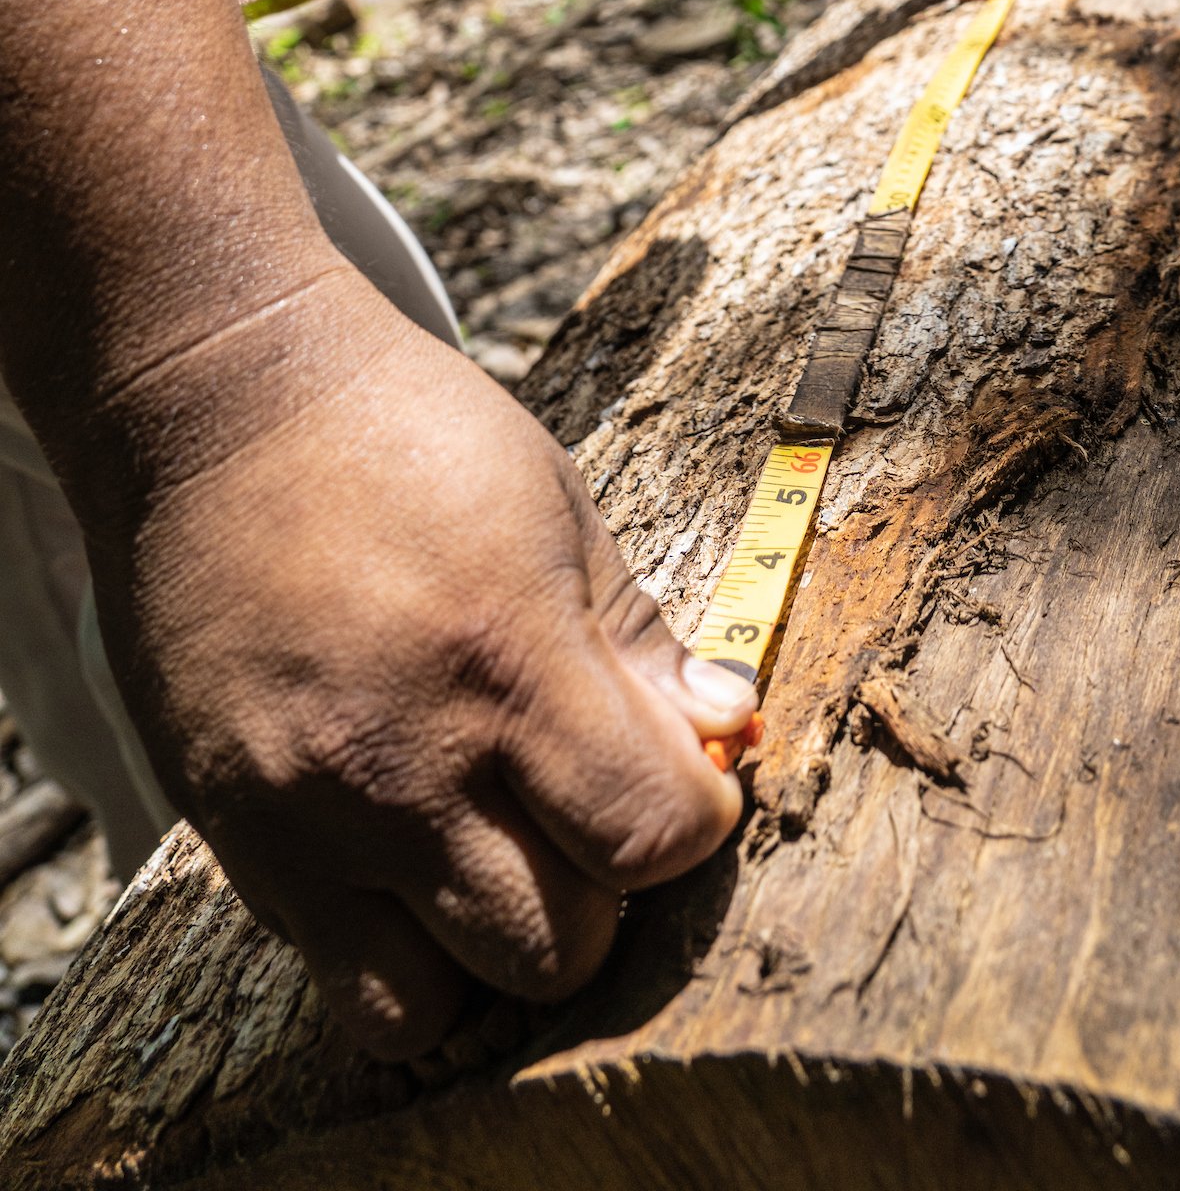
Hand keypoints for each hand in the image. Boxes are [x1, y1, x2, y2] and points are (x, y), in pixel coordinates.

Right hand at [87, 270, 755, 1058]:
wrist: (216, 406)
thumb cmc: (406, 435)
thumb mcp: (557, 503)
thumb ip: (642, 638)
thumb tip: (728, 733)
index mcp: (506, 660)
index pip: (651, 839)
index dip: (694, 824)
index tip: (683, 782)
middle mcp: (402, 762)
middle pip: (555, 952)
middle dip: (601, 898)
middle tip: (586, 818)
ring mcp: (302, 816)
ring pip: (431, 1009)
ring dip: (485, 952)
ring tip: (493, 857)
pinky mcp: (229, 837)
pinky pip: (328, 970)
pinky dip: (387, 939)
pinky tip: (405, 844)